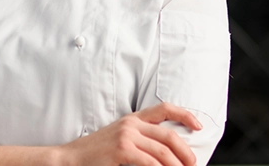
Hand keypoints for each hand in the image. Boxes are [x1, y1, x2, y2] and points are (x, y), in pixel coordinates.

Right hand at [56, 102, 201, 165]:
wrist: (71, 158)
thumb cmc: (95, 153)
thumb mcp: (119, 139)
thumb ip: (141, 139)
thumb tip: (166, 151)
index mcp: (132, 118)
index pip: (164, 108)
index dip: (184, 115)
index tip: (198, 126)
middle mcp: (131, 124)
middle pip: (168, 134)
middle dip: (185, 151)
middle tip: (193, 163)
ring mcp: (126, 135)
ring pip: (162, 150)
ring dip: (176, 164)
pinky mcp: (121, 149)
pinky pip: (149, 161)